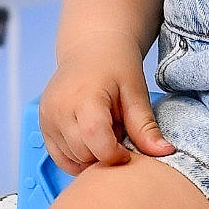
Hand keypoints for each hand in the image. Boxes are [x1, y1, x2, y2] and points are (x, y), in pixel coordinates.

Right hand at [39, 44, 174, 174]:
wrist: (91, 48)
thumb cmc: (116, 67)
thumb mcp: (135, 92)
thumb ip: (145, 126)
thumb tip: (165, 152)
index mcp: (84, 98)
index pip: (96, 141)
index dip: (115, 155)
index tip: (129, 150)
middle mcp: (59, 109)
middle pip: (84, 154)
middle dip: (106, 154)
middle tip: (118, 132)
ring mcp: (47, 118)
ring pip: (72, 159)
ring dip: (92, 155)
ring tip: (104, 130)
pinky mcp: (43, 125)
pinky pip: (60, 158)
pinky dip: (78, 157)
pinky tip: (92, 139)